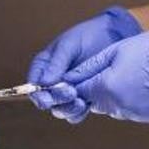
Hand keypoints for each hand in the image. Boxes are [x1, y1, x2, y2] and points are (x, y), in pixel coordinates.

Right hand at [28, 6, 141, 120]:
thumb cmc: (88, 35)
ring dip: (68, 109)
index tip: (47, 97)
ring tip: (81, 102)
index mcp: (44, 67)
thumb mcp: (69, 45)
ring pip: (61, 109)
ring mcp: (68, 92)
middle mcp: (53, 82)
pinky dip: (80, 112)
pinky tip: (88, 104)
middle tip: (71, 93)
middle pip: (47, 100)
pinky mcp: (84, 98)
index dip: (37, 94)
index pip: (34, 86)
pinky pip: (77, 112)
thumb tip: (44, 82)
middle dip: (57, 100)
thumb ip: (56, 63)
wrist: (114, 36)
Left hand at [62, 21, 148, 122]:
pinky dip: (130, 102)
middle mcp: (120, 106)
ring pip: (113, 109)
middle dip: (98, 91)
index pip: (82, 93)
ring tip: (130, 77)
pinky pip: (130, 112)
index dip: (79, 86)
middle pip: (96, 103)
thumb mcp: (113, 52)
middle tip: (113, 72)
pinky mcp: (147, 116)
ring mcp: (134, 113)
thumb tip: (71, 77)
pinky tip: (140, 86)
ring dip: (114, 97)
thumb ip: (89, 68)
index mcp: (108, 88)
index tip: (80, 81)